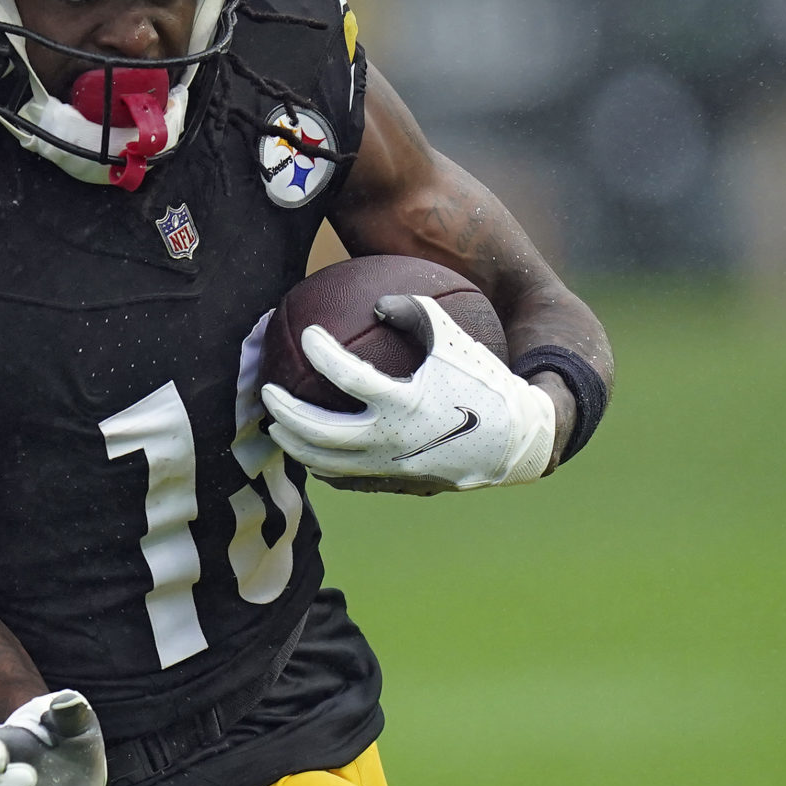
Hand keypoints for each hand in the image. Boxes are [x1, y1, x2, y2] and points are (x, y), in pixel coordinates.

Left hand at [260, 295, 554, 493]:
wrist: (517, 440)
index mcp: (405, 402)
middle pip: (319, 432)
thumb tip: (378, 301)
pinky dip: (324, 466)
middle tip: (267, 392)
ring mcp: (390, 468)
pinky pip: (348, 479)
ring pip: (326, 463)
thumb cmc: (486, 382)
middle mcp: (391, 441)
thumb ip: (416, 312)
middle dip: (285, 411)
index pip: (347, 376)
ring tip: (277, 427)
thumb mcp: (455, 339)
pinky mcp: (396, 484)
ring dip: (295, 445)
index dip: (322, 352)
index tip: (309, 334)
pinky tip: (313, 453)